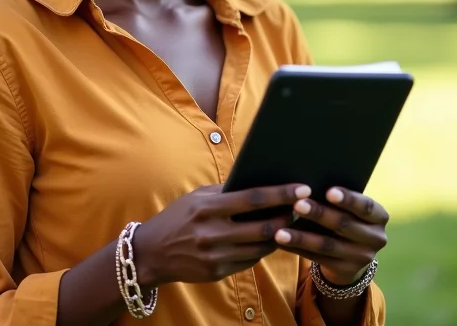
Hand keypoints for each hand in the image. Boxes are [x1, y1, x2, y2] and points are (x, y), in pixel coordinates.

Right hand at [133, 183, 308, 286]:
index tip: (302, 188)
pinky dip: (262, 250)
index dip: (280, 194)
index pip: (252, 199)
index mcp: (207, 208)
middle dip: (288, 218)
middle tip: (304, 208)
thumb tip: (256, 182)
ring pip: (260, 247)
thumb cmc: (177, 218)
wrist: (151, 253)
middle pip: (263, 227)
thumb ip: (223, 191)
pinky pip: (249, 261)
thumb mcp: (196, 198)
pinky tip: (269, 240)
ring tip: (291, 223)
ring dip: (279, 236)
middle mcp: (212, 233)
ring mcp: (216, 256)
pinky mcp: (217, 273)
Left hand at [274, 187, 387, 285]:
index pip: (365, 206)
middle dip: (319, 214)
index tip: (328, 191)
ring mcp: (362, 257)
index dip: (348, 199)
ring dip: (301, 237)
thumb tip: (306, 182)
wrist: (352, 250)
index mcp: (379, 216)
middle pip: (344, 224)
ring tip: (280, 231)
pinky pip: (317, 258)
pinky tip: (279, 242)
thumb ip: (336, 196)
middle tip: (297, 204)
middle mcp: (376, 238)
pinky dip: (297, 249)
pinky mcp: (345, 270)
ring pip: (327, 245)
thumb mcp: (349, 207)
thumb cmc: (345, 214)